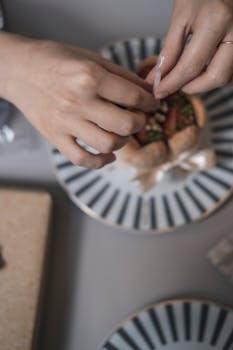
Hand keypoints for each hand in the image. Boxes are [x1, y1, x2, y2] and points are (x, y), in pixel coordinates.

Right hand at [0, 33, 157, 167]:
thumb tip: (147, 90)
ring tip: (122, 133)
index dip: (150, 102)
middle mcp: (78, 101)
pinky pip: (82, 159)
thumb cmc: (54, 60)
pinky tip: (108, 155)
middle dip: (140, 123)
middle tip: (140, 118)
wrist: (18, 70)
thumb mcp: (90, 58)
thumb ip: (121, 75)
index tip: (153, 104)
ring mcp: (65, 122)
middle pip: (125, 124)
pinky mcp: (55, 137)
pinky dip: (100, 162)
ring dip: (123, 142)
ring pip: (107, 144)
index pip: (133, 97)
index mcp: (89, 76)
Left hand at [147, 0, 232, 96]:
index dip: (172, 84)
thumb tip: (156, 78)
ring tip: (188, 74)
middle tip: (175, 84)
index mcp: (216, 21)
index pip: (191, 66)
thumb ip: (169, 51)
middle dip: (192, 87)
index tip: (159, 91)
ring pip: (227, 78)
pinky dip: (216, 76)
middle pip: (215, 77)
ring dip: (205, 83)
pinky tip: (203, 69)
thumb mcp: (180, 17)